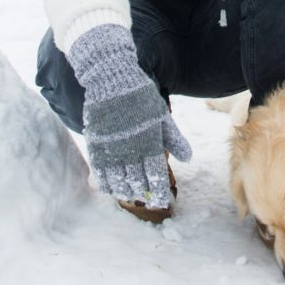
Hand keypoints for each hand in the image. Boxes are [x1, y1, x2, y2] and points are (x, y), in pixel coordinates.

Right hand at [70, 25, 191, 207]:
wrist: (111, 79)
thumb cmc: (140, 96)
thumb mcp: (161, 115)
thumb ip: (173, 138)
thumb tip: (188, 158)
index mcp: (149, 141)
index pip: (156, 175)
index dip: (160, 190)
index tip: (163, 202)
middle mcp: (131, 148)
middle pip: (138, 181)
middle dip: (145, 195)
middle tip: (149, 205)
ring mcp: (112, 147)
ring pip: (119, 180)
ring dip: (126, 192)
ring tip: (131, 198)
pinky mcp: (97, 144)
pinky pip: (101, 171)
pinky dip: (106, 184)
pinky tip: (111, 190)